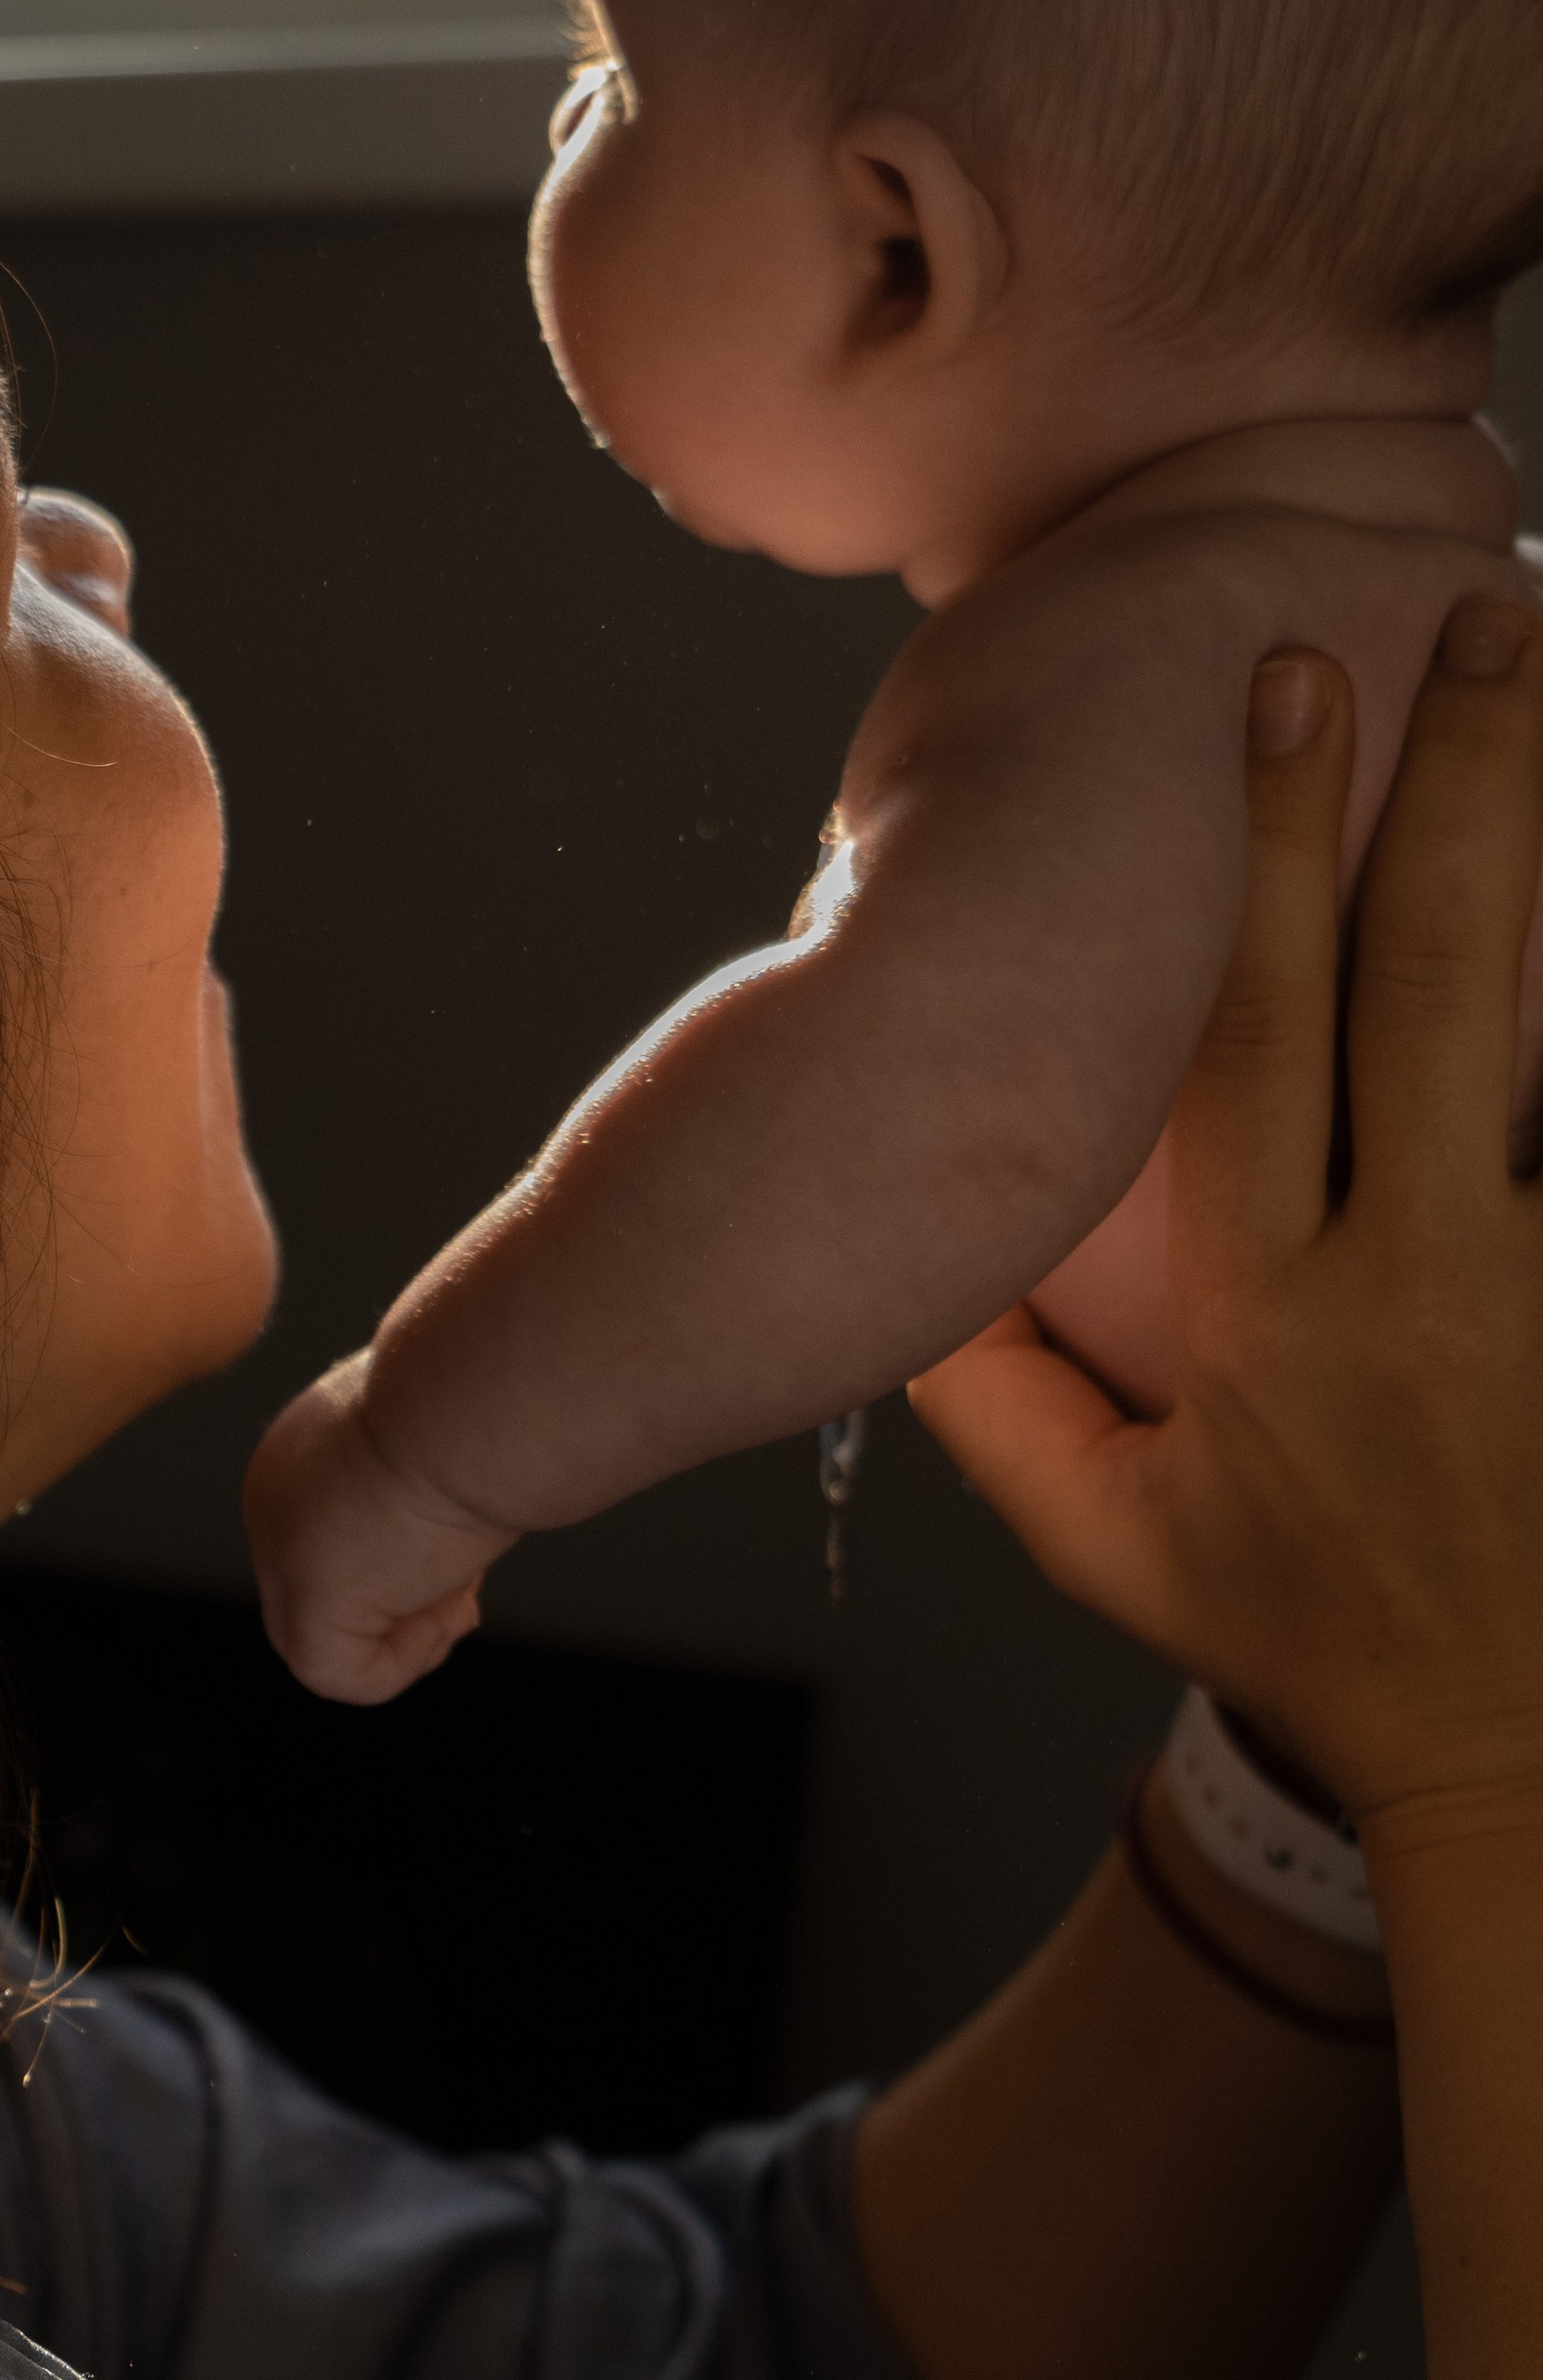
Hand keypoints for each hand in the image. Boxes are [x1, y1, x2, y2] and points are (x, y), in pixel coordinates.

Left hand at [244, 1353, 514, 1704]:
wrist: (478, 1399)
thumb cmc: (483, 1402)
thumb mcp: (443, 1445)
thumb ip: (418, 1495)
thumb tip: (441, 1560)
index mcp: (301, 1452)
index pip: (341, 1546)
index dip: (410, 1566)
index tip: (466, 1551)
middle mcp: (273, 1499)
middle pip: (334, 1596)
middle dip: (407, 1602)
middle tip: (467, 1582)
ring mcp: (278, 1551)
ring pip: (329, 1643)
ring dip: (410, 1633)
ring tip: (459, 1591)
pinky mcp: (303, 1601)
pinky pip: (337, 1674)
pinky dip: (404, 1662)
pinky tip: (446, 1606)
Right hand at [910, 598, 1542, 1833]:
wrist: (1519, 1759)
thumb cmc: (1311, 1634)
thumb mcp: (1114, 1543)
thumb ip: (996, 1407)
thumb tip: (899, 1278)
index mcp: (1268, 1307)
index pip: (1259, 1034)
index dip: (1270, 851)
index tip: (1287, 688)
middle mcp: (1414, 1275)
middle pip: (1429, 985)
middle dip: (1457, 787)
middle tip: (1492, 620)